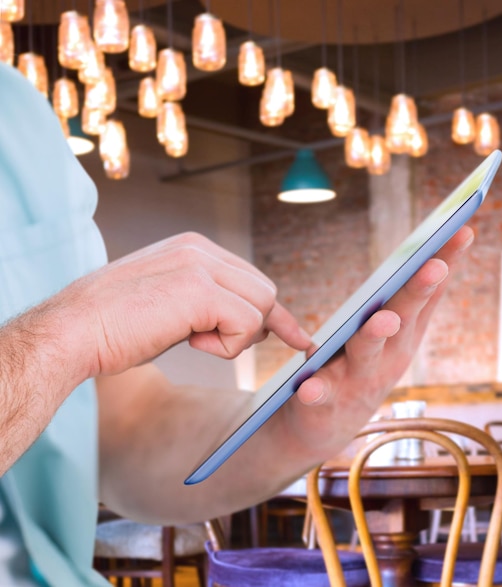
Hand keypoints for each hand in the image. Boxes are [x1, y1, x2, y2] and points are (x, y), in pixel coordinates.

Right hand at [59, 232, 310, 377]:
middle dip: (258, 325)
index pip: (252, 278)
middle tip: (219, 343)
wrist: (71, 332)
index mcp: (193, 248)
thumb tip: (250, 323)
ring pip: (262, 305)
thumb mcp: (171, 306)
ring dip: (238, 336)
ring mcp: (200, 265)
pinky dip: (228, 346)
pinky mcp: (199, 289)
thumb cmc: (115, 326)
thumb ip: (209, 304)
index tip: (298, 337)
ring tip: (194, 340)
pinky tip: (192, 344)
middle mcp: (200, 249)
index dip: (273, 312)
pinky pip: (247, 322)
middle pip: (265, 290)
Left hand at [284, 226, 473, 455]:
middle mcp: (388, 357)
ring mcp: (359, 379)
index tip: (462, 230)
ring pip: (367, 352)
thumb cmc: (363, 367)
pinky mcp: (326, 400)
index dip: (444, 263)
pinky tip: (308, 386)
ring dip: (376, 334)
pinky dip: (317, 390)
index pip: (427, 294)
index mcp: (403, 336)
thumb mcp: (391, 336)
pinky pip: (321, 393)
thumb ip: (409, 304)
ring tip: (384, 319)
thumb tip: (435, 257)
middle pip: (404, 318)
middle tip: (433, 266)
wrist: (329, 426)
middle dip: (417, 292)